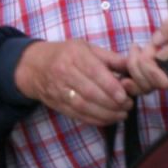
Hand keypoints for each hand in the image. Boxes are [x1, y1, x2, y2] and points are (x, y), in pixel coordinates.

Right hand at [13, 39, 131, 125]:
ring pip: (84, 106)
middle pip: (90, 92)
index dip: (110, 86)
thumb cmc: (66, 54)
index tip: (124, 96)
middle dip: (112, 102)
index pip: (93, 72)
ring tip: (122, 114)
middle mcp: (64, 73)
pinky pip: (78, 115)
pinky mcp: (58, 104)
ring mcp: (59, 90)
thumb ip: (111, 58)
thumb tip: (133, 66)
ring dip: (106, 113)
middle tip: (128, 105)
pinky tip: (109, 119)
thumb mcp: (87, 48)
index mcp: (74, 55)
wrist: (35, 67)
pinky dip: (96, 119)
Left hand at [125, 10, 167, 94]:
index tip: (151, 46)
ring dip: (131, 68)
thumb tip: (156, 40)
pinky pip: (141, 84)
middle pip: (149, 84)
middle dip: (137, 65)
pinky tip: (124, 62)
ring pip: (142, 87)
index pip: (165, 81)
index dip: (151, 67)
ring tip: (134, 49)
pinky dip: (129, 75)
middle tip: (139, 46)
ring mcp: (167, 79)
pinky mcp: (159, 75)